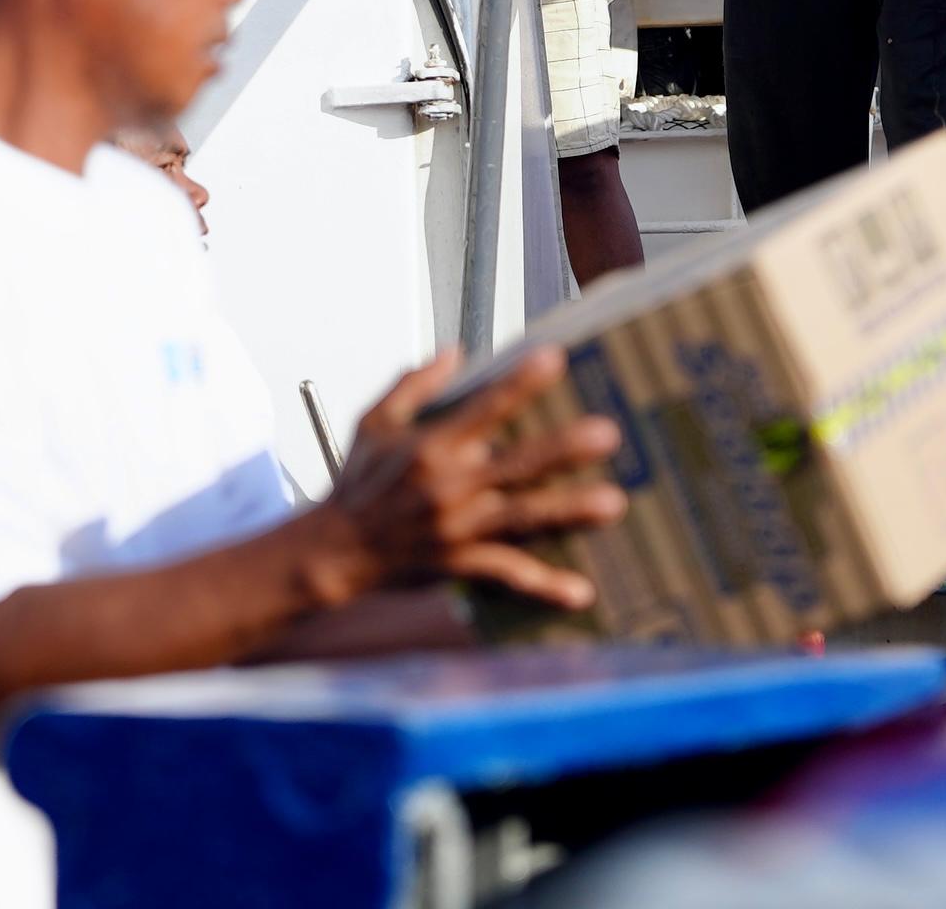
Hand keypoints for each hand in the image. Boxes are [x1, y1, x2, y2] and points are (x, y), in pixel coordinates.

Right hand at [311, 350, 623, 609]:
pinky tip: (581, 594)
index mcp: (431, 445)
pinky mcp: (460, 565)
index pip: (483, 407)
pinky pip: (508, 576)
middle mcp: (449, 486)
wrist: (333, 551)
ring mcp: (458, 529)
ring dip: (568, 512)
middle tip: (607, 434)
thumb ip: (415, 383)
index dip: (519, 383)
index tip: (556, 358)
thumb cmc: (358, 481)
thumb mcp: (374, 421)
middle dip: (561, 450)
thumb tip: (456, 351)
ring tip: (612, 504)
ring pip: (522, 519)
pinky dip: (544, 587)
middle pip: (515, 464)